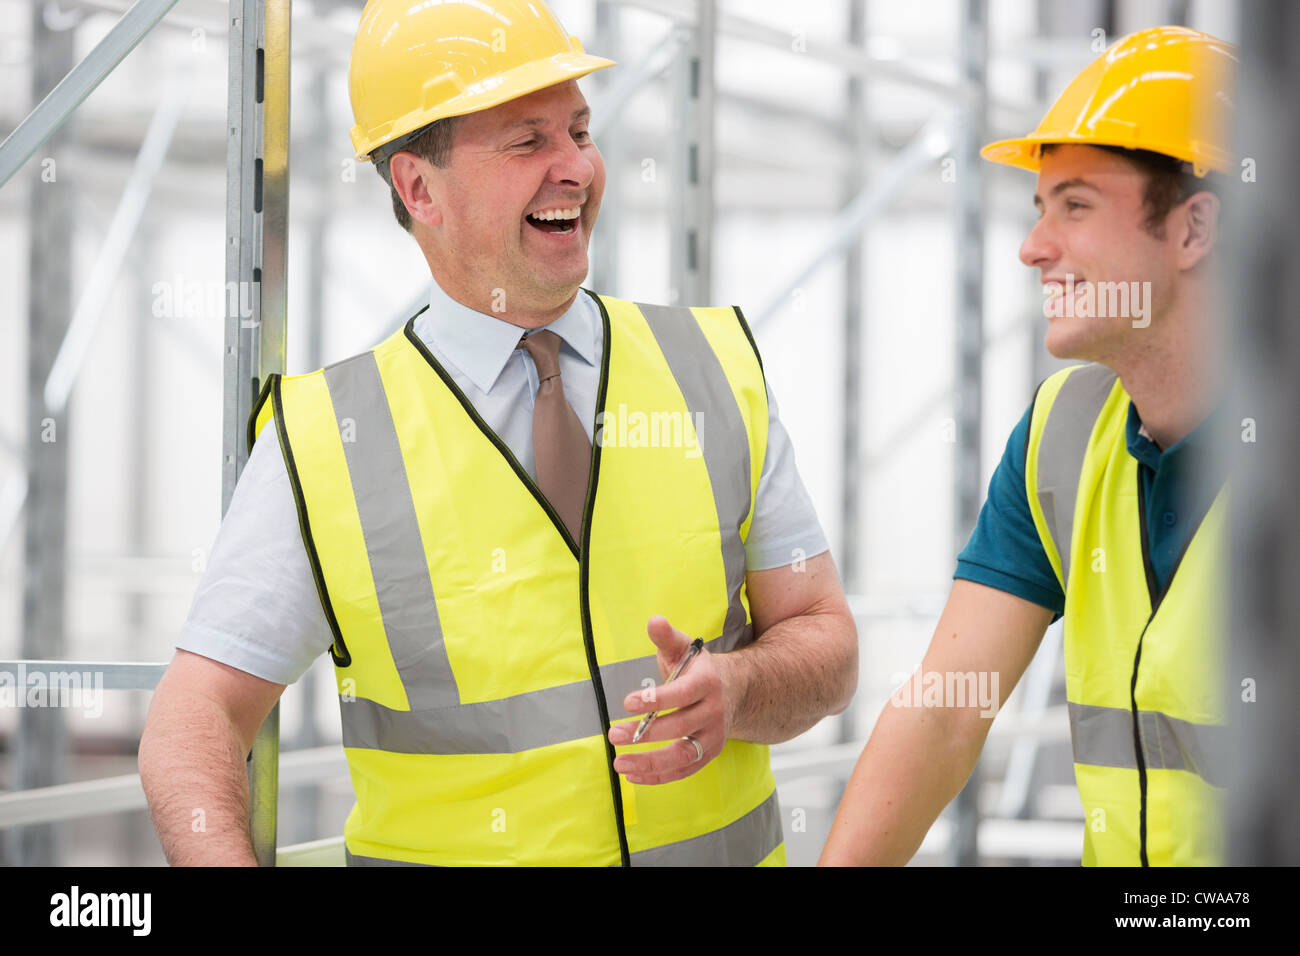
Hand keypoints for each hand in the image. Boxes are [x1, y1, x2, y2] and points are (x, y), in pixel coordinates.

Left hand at [607, 616, 731, 784]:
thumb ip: (667, 637)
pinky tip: (632, 774)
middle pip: (680, 727)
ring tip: (620, 762)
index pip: (682, 694)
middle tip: (613, 733)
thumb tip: (654, 621)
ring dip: (650, 762)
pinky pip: (683, 770)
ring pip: (683, 755)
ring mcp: (713, 736)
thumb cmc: (698, 669)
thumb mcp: (685, 648)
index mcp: (707, 682)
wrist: (734, 690)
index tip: (627, 702)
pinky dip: (658, 776)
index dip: (655, 699)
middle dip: (645, 732)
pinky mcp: (708, 754)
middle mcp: (714, 712)